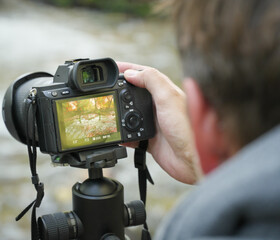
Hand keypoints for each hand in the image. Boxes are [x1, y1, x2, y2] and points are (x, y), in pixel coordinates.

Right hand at [117, 62, 200, 183]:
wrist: (185, 161)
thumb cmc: (184, 130)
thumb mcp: (168, 99)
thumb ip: (152, 82)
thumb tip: (132, 73)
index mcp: (165, 92)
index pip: (145, 74)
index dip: (130, 69)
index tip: (115, 67)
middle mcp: (159, 105)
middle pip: (136, 91)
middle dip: (121, 87)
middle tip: (107, 85)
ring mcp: (153, 121)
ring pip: (131, 111)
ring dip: (120, 109)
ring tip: (109, 106)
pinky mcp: (147, 136)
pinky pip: (130, 132)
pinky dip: (121, 132)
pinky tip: (115, 132)